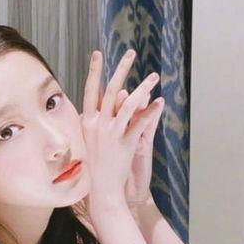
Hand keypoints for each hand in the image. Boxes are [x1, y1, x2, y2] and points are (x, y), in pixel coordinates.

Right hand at [80, 49, 163, 218]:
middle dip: (121, 68)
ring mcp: (112, 133)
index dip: (94, 71)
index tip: (97, 54)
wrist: (99, 190)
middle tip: (130, 52)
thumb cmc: (89, 168)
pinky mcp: (125, 143)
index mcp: (86, 123)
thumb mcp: (83, 143)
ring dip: (143, 87)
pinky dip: (151, 112)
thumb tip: (85, 111)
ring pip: (128, 103)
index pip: (90, 91)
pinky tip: (160, 101)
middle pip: (111, 90)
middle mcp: (97, 124)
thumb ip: (86, 125)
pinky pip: (141, 123)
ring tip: (154, 76)